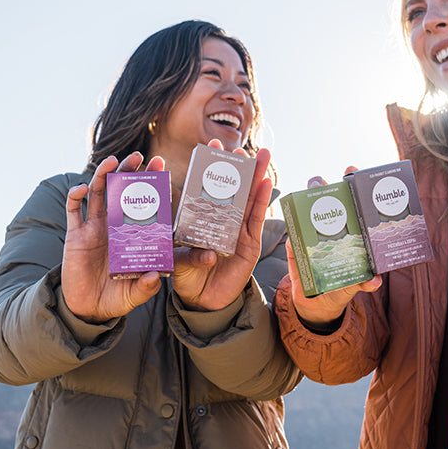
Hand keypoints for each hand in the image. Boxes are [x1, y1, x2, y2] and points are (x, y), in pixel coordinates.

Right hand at [60, 153, 164, 322]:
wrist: (88, 309)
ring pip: (98, 192)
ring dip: (103, 174)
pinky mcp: (76, 235)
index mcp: (133, 233)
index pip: (144, 202)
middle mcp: (115, 225)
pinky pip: (73, 210)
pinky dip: (75, 195)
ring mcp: (94, 227)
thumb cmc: (117, 297)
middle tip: (139, 155)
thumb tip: (155, 276)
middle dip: (128, 170)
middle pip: (121, 189)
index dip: (150, 183)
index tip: (159, 164)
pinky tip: (82, 189)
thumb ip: (146, 287)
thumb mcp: (135, 294)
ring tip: (111, 161)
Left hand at [171, 143, 276, 311]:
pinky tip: (267, 182)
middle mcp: (220, 220)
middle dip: (236, 167)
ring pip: (247, 198)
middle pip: (230, 188)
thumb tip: (207, 254)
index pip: (205, 187)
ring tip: (262, 155)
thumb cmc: (186, 278)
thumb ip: (190, 255)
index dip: (209, 167)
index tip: (210, 146)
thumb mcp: (181, 262)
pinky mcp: (249, 244)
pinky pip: (256, 219)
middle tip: (238, 147)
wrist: (203, 301)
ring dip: (255, 177)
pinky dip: (262, 201)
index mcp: (200, 218)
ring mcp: (236, 230)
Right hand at [283, 167, 381, 328]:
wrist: (316, 304)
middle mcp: (332, 229)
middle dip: (328, 185)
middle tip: (325, 179)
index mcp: (350, 233)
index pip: (353, 204)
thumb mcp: (354, 285)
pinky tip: (293, 216)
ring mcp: (312, 235)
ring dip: (309, 196)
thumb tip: (375, 281)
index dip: (353, 185)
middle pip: (330, 201)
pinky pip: (293, 231)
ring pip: (309, 209)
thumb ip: (364, 282)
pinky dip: (293, 223)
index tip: (352, 172)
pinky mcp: (296, 245)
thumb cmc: (340, 288)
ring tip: (312, 184)